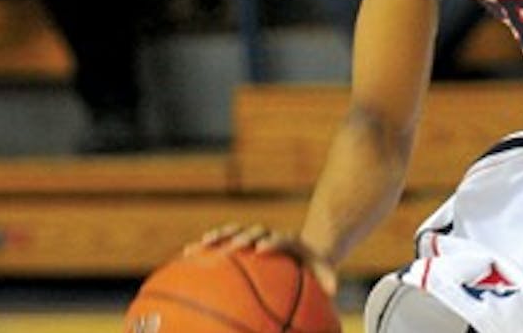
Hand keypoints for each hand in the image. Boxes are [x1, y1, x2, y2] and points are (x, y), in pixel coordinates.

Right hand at [192, 223, 337, 296]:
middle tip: (231, 246)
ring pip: (234, 232)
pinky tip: (188, 254)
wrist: (301, 247)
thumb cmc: (310, 264)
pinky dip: (207, 246)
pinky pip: (223, 241)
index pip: (280, 238)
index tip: (261, 248)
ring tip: (200, 245)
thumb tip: (335, 292)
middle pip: (254, 231)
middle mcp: (269, 235)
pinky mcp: (242, 240)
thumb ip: (327, 278)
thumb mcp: (323, 269)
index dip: (271, 242)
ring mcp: (254, 236)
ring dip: (219, 237)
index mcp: (289, 242)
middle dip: (243, 237)